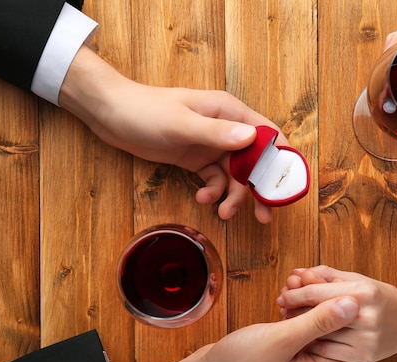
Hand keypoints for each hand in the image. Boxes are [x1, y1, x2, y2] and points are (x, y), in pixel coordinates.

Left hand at [60, 45, 288, 223]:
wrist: (111, 115)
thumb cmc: (145, 111)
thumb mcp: (181, 123)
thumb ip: (216, 133)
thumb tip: (252, 139)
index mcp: (229, 112)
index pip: (267, 134)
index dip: (281, 160)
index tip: (284, 187)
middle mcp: (226, 128)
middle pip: (255, 161)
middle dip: (260, 188)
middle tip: (264, 216)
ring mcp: (211, 145)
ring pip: (235, 176)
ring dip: (234, 196)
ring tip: (224, 214)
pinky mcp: (197, 159)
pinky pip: (215, 180)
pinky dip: (213, 192)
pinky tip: (202, 199)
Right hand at [192, 296, 358, 361]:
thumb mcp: (283, 338)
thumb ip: (319, 321)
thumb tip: (355, 305)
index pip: (346, 333)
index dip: (337, 303)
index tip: (324, 280)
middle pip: (331, 327)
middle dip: (319, 298)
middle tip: (303, 275)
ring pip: (314, 324)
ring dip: (305, 301)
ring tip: (292, 281)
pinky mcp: (288, 354)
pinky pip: (299, 327)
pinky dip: (294, 310)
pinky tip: (286, 293)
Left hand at [277, 265, 396, 361]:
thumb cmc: (380, 297)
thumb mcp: (358, 279)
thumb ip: (327, 276)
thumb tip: (296, 273)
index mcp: (363, 292)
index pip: (317, 293)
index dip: (295, 294)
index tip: (282, 295)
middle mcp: (366, 315)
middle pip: (317, 315)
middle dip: (296, 312)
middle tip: (282, 311)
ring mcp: (366, 338)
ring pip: (322, 336)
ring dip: (303, 330)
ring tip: (291, 324)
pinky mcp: (364, 357)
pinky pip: (330, 352)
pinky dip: (315, 346)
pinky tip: (306, 340)